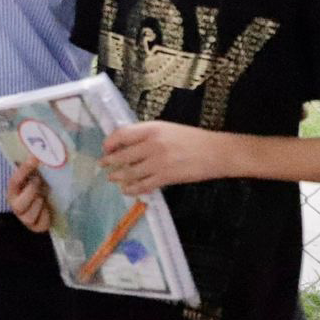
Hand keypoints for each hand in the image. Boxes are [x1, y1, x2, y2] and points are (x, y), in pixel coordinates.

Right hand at [7, 158, 52, 232]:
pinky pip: (41, 223)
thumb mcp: (33, 176)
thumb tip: (38, 152)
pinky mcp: (36, 226)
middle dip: (32, 192)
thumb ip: (31, 167)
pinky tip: (46, 208)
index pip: (15, 181)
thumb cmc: (37, 186)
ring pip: (30, 215)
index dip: (25, 170)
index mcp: (12, 191)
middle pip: (19, 204)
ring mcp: (24, 218)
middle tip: (39, 183)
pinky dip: (46, 215)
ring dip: (39, 204)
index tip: (35, 158)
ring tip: (43, 197)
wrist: (45, 203)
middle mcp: (15, 205)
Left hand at [100, 121, 227, 194]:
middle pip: (123, 155)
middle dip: (110, 162)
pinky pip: (143, 185)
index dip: (110, 142)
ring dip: (118, 176)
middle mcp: (152, 144)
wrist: (216, 152)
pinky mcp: (166, 177)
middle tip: (103, 165)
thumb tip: (127, 143)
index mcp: (152, 129)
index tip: (106, 148)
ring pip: (130, 172)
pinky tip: (127, 190)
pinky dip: (133, 189)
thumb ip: (147, 135)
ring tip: (112, 178)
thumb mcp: (167, 129)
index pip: (122, 134)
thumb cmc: (192, 138)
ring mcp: (158, 162)